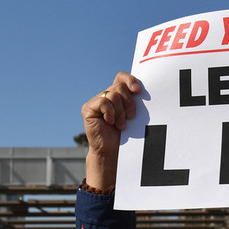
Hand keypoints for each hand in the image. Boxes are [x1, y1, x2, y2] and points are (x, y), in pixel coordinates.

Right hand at [80, 72, 140, 189]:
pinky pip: (103, 102)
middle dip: (128, 102)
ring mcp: (95, 101)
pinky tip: (110, 122)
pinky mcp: (88, 108)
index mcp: (116, 95)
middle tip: (130, 117)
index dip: (130, 80)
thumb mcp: (132, 114)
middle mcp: (105, 96)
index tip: (138, 91)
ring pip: (113, 94)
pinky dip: (110, 112)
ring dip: (120, 111)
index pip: (121, 77)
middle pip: (119, 86)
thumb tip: (140, 89)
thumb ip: (133, 100)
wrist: (112, 150)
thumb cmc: (125, 134)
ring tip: (121, 125)